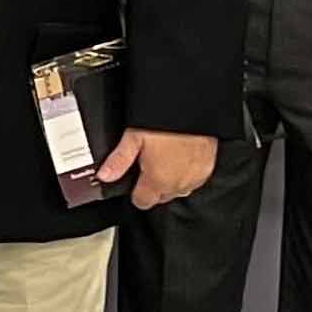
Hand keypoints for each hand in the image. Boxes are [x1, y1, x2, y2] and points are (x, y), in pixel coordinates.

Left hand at [96, 128, 217, 210]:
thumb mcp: (134, 136)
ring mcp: (194, 178)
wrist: (193, 109)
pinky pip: (194, 180)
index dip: (135, 192)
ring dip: (171, 180)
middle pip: (160, 196)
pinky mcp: (207, 169)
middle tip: (150, 162)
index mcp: (157, 180)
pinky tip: (181, 156)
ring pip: (177, 189)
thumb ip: (119, 160)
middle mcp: (177, 184)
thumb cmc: (166, 122)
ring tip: (166, 157)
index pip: (142, 202)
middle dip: (153, 185)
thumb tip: (104, 175)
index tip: (135, 180)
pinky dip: (187, 173)